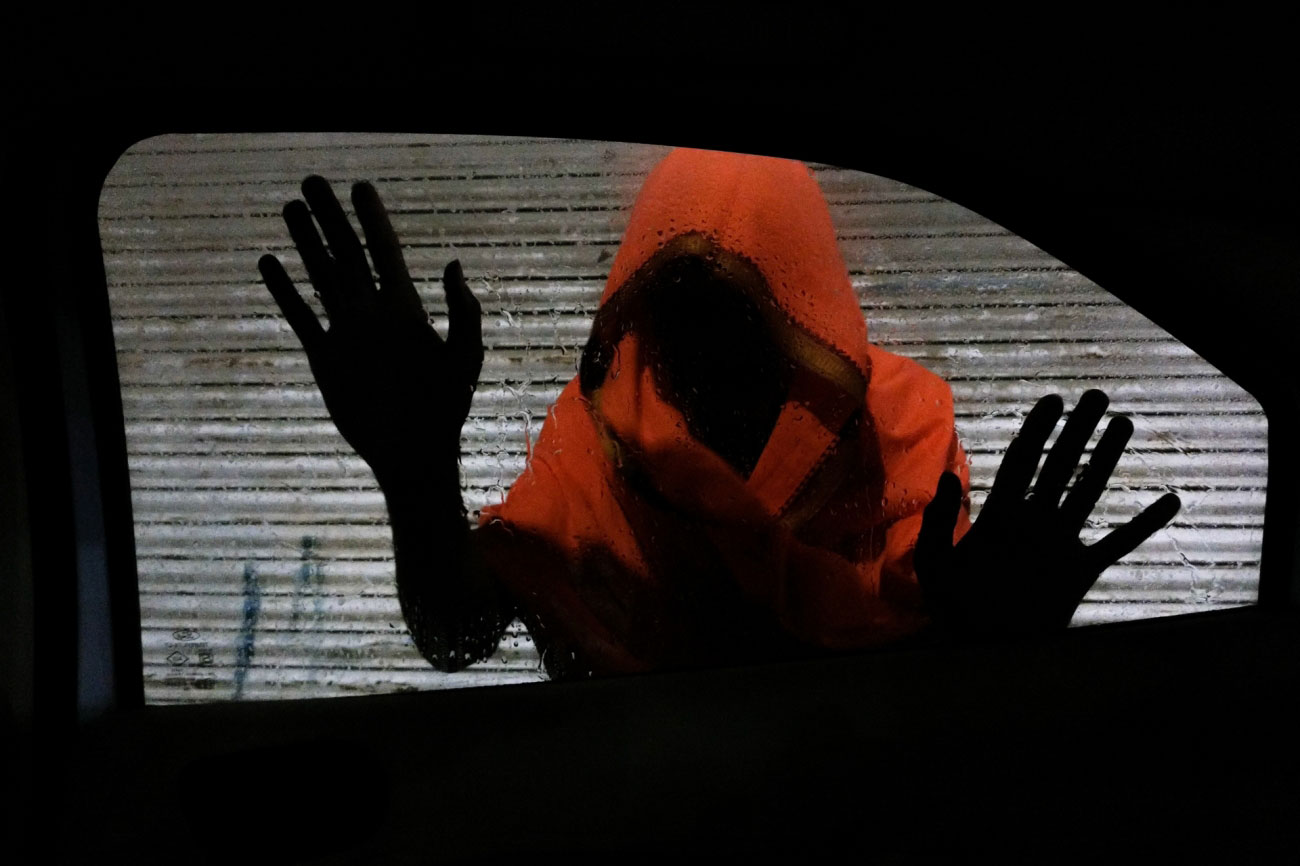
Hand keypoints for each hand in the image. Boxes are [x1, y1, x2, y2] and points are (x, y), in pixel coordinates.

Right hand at [258, 176, 482, 488]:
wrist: (413, 453)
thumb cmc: (447, 408)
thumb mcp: (465, 356)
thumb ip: (464, 311)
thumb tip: (452, 263)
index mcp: (407, 308)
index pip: (386, 251)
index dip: (373, 218)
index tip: (361, 186)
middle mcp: (372, 313)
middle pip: (347, 254)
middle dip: (330, 218)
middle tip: (311, 180)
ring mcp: (346, 333)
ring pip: (321, 277)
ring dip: (305, 243)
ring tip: (289, 208)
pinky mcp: (324, 358)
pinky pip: (300, 316)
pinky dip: (285, 291)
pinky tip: (269, 263)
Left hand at [914, 389, 1180, 637]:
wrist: (979, 649)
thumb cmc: (951, 609)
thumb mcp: (934, 563)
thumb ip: (939, 521)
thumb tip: (949, 474)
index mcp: (998, 515)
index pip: (1021, 462)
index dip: (1036, 431)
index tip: (1053, 401)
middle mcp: (1033, 522)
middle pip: (1059, 465)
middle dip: (1076, 430)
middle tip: (1097, 396)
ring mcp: (1059, 544)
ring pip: (1088, 491)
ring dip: (1106, 458)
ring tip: (1124, 424)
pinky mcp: (1080, 573)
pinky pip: (1118, 543)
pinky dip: (1144, 524)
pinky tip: (1170, 501)